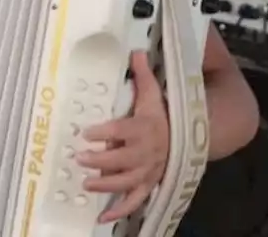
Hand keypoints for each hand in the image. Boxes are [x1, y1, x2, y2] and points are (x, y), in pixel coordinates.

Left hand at [77, 51, 169, 223]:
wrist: (187, 137)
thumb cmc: (163, 115)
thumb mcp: (153, 94)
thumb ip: (143, 75)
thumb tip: (135, 50)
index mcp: (145, 128)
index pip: (122, 129)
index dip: (104, 131)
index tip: (86, 132)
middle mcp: (147, 152)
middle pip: (122, 159)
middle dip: (100, 160)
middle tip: (79, 158)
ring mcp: (148, 172)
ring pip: (126, 182)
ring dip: (106, 184)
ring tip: (86, 183)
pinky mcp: (148, 185)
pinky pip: (135, 201)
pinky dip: (119, 211)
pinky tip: (102, 217)